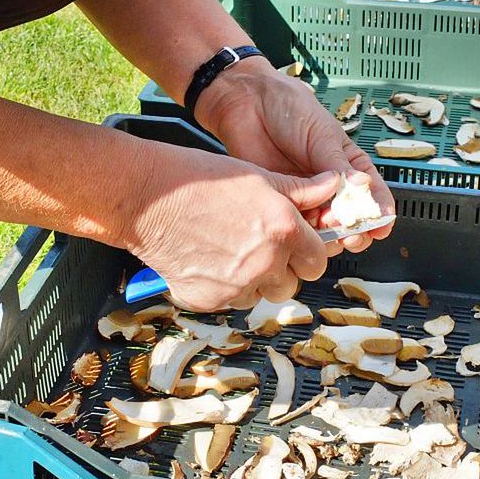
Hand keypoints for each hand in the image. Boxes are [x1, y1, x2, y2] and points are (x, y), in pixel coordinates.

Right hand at [120, 143, 341, 311]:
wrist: (146, 199)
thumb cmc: (197, 181)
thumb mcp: (257, 176)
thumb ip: (300, 190)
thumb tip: (332, 186)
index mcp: (283, 230)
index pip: (318, 260)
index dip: (309, 252)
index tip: (298, 246)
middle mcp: (265, 262)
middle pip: (293, 284)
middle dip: (284, 269)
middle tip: (262, 247)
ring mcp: (237, 285)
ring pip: (262, 295)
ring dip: (255, 280)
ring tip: (232, 250)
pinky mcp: (210, 300)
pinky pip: (231, 302)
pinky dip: (225, 287)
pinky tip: (211, 260)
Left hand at [195, 57, 394, 252]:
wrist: (250, 104)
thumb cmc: (290, 110)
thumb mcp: (322, 136)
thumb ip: (339, 166)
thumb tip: (363, 186)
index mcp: (348, 165)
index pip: (373, 193)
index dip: (379, 212)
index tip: (381, 225)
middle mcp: (331, 184)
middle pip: (351, 217)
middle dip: (354, 228)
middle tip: (351, 230)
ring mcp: (308, 195)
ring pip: (325, 226)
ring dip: (329, 231)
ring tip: (326, 223)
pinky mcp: (285, 200)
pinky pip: (298, 223)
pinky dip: (303, 228)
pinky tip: (304, 222)